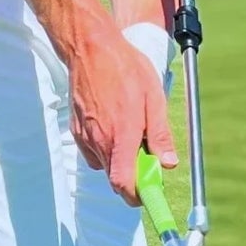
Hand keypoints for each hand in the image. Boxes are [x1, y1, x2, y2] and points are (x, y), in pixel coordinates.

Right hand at [66, 16, 176, 204]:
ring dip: (120, 161)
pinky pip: (94, 152)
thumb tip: (168, 163)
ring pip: (105, 166)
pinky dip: (107, 149)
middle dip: (134, 177)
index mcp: (122, 134)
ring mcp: (86, 137)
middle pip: (116, 179)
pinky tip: (114, 126)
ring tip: (130, 133)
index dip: (137, 196)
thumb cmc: (125, 69)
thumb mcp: (154, 98)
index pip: (124, 183)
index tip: (150, 196)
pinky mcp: (77, 131)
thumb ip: (160, 134)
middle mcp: (100, 140)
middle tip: (148, 158)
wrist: (91, 48)